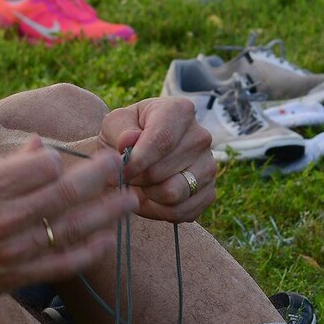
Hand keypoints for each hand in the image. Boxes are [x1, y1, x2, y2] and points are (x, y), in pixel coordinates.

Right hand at [0, 138, 132, 300]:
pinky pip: (62, 264)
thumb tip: (42, 146)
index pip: (44, 166)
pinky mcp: (15, 277)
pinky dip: (88, 252)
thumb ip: (4, 162)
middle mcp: (1, 219)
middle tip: (121, 165)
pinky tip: (107, 239)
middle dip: (99, 177)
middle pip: (65, 194)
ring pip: (71, 229)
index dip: (60, 159)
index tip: (65, 159)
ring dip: (106, 213)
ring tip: (130, 200)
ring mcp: (11, 251)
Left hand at [98, 96, 216, 222]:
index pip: (161, 141)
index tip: (121, 170)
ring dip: (148, 196)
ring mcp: (209, 166)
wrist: (140, 154)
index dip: (137, 161)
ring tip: (140, 186)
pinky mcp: (209, 192)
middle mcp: (200, 137)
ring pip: (173, 194)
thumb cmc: (125, 135)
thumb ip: (119, 130)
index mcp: (179, 111)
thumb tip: (129, 141)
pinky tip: (151, 199)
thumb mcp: (115, 124)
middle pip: (161, 171)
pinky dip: (160, 211)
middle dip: (137, 179)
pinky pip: (182, 212)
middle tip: (128, 176)